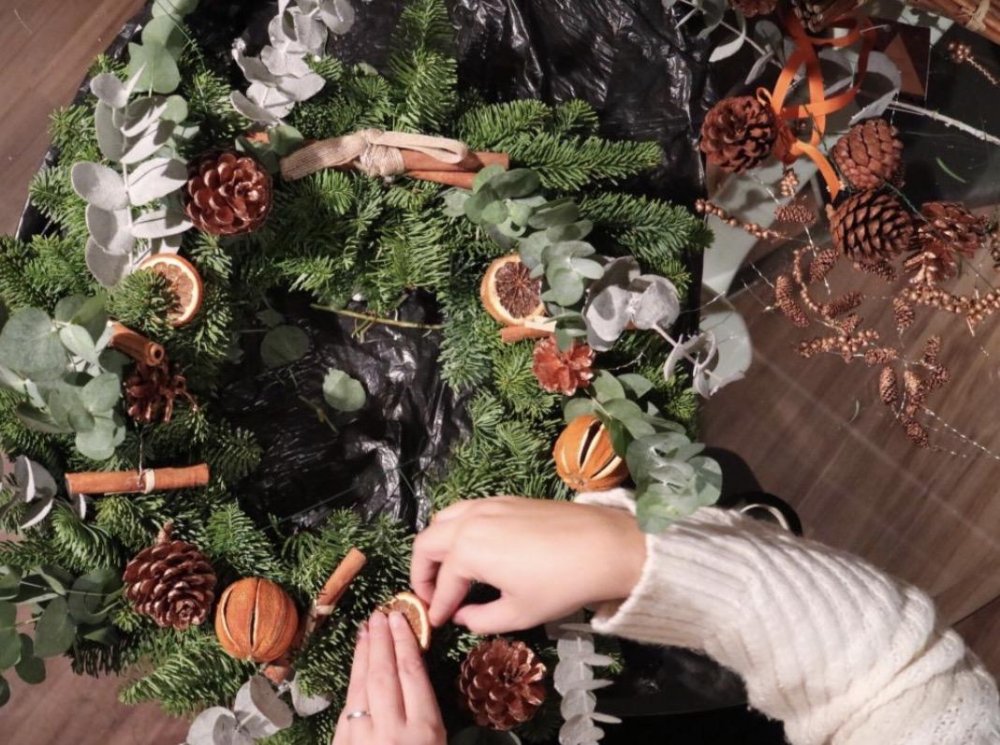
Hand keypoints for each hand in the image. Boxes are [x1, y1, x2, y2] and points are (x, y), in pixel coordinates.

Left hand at [331, 611, 444, 744]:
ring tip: (365, 631)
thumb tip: (410, 671)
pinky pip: (347, 710)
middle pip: (383, 674)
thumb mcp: (438, 741)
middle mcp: (391, 730)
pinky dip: (353, 685)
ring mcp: (362, 739)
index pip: (411, 672)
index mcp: (424, 729)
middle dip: (381, 641)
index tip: (398, 617)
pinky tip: (356, 670)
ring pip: (360, 688)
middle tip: (379, 615)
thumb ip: (426, 712)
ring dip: (361, 656)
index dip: (403, 641)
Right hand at [411, 496, 646, 633]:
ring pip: (443, 519)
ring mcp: (487, 505)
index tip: (436, 623)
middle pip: (427, 543)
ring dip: (436, 545)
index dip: (437, 608)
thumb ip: (481, 619)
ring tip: (446, 570)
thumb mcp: (518, 614)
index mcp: (467, 551)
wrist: (602, 546)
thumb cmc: (559, 585)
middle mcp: (469, 522)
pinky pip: (465, 509)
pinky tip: (470, 547)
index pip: (442, 586)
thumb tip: (461, 617)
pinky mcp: (505, 499)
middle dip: (422, 572)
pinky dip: (455, 528)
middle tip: (430, 595)